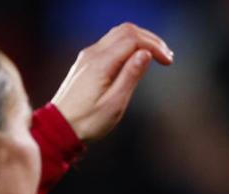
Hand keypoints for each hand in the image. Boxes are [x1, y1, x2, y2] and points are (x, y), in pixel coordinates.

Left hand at [49, 24, 173, 142]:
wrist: (60, 127)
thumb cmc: (88, 121)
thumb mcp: (115, 103)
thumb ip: (130, 76)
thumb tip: (145, 54)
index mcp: (101, 63)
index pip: (133, 39)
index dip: (154, 46)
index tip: (168, 62)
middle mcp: (92, 54)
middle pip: (126, 30)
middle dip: (150, 39)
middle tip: (167, 55)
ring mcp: (88, 56)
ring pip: (117, 34)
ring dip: (139, 40)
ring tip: (157, 55)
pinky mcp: (86, 62)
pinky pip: (110, 44)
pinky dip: (128, 45)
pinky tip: (137, 59)